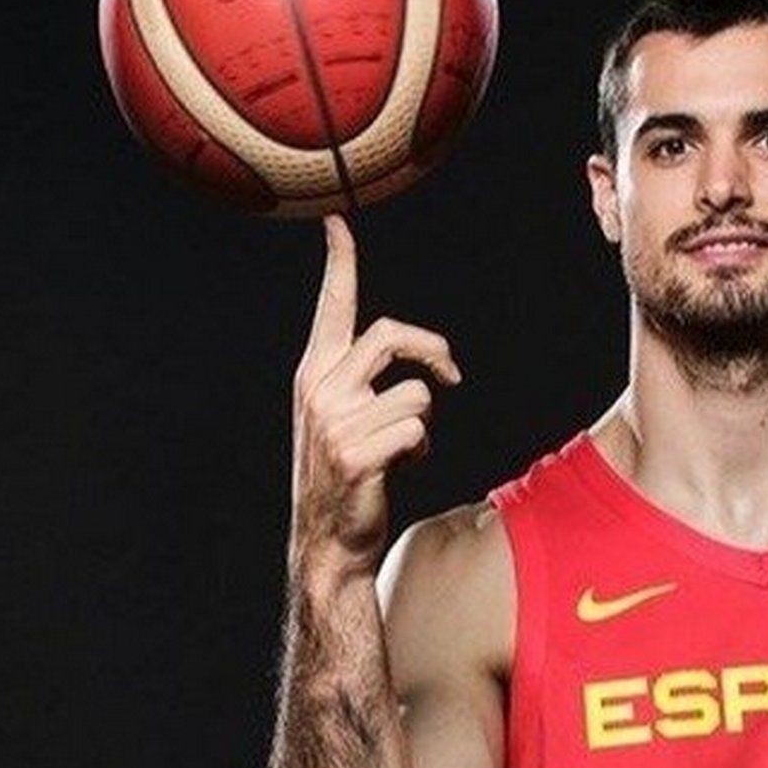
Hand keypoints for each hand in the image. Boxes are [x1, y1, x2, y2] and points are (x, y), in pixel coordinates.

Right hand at [289, 215, 461, 586]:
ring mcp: (334, 422)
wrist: (326, 543)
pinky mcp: (354, 453)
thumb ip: (363, 383)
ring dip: (422, 426)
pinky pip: (418, 430)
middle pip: (391, 336)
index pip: (331, 308)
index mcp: (315, 374)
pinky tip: (395, 471)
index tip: (337, 224)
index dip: (338, 264)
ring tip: (398, 451)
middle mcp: (319, 389)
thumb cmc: (347, 477)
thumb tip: (421, 369)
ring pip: (417, 394)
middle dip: (432, 350)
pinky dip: (420, 451)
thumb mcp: (343, 419)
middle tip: (452, 374)